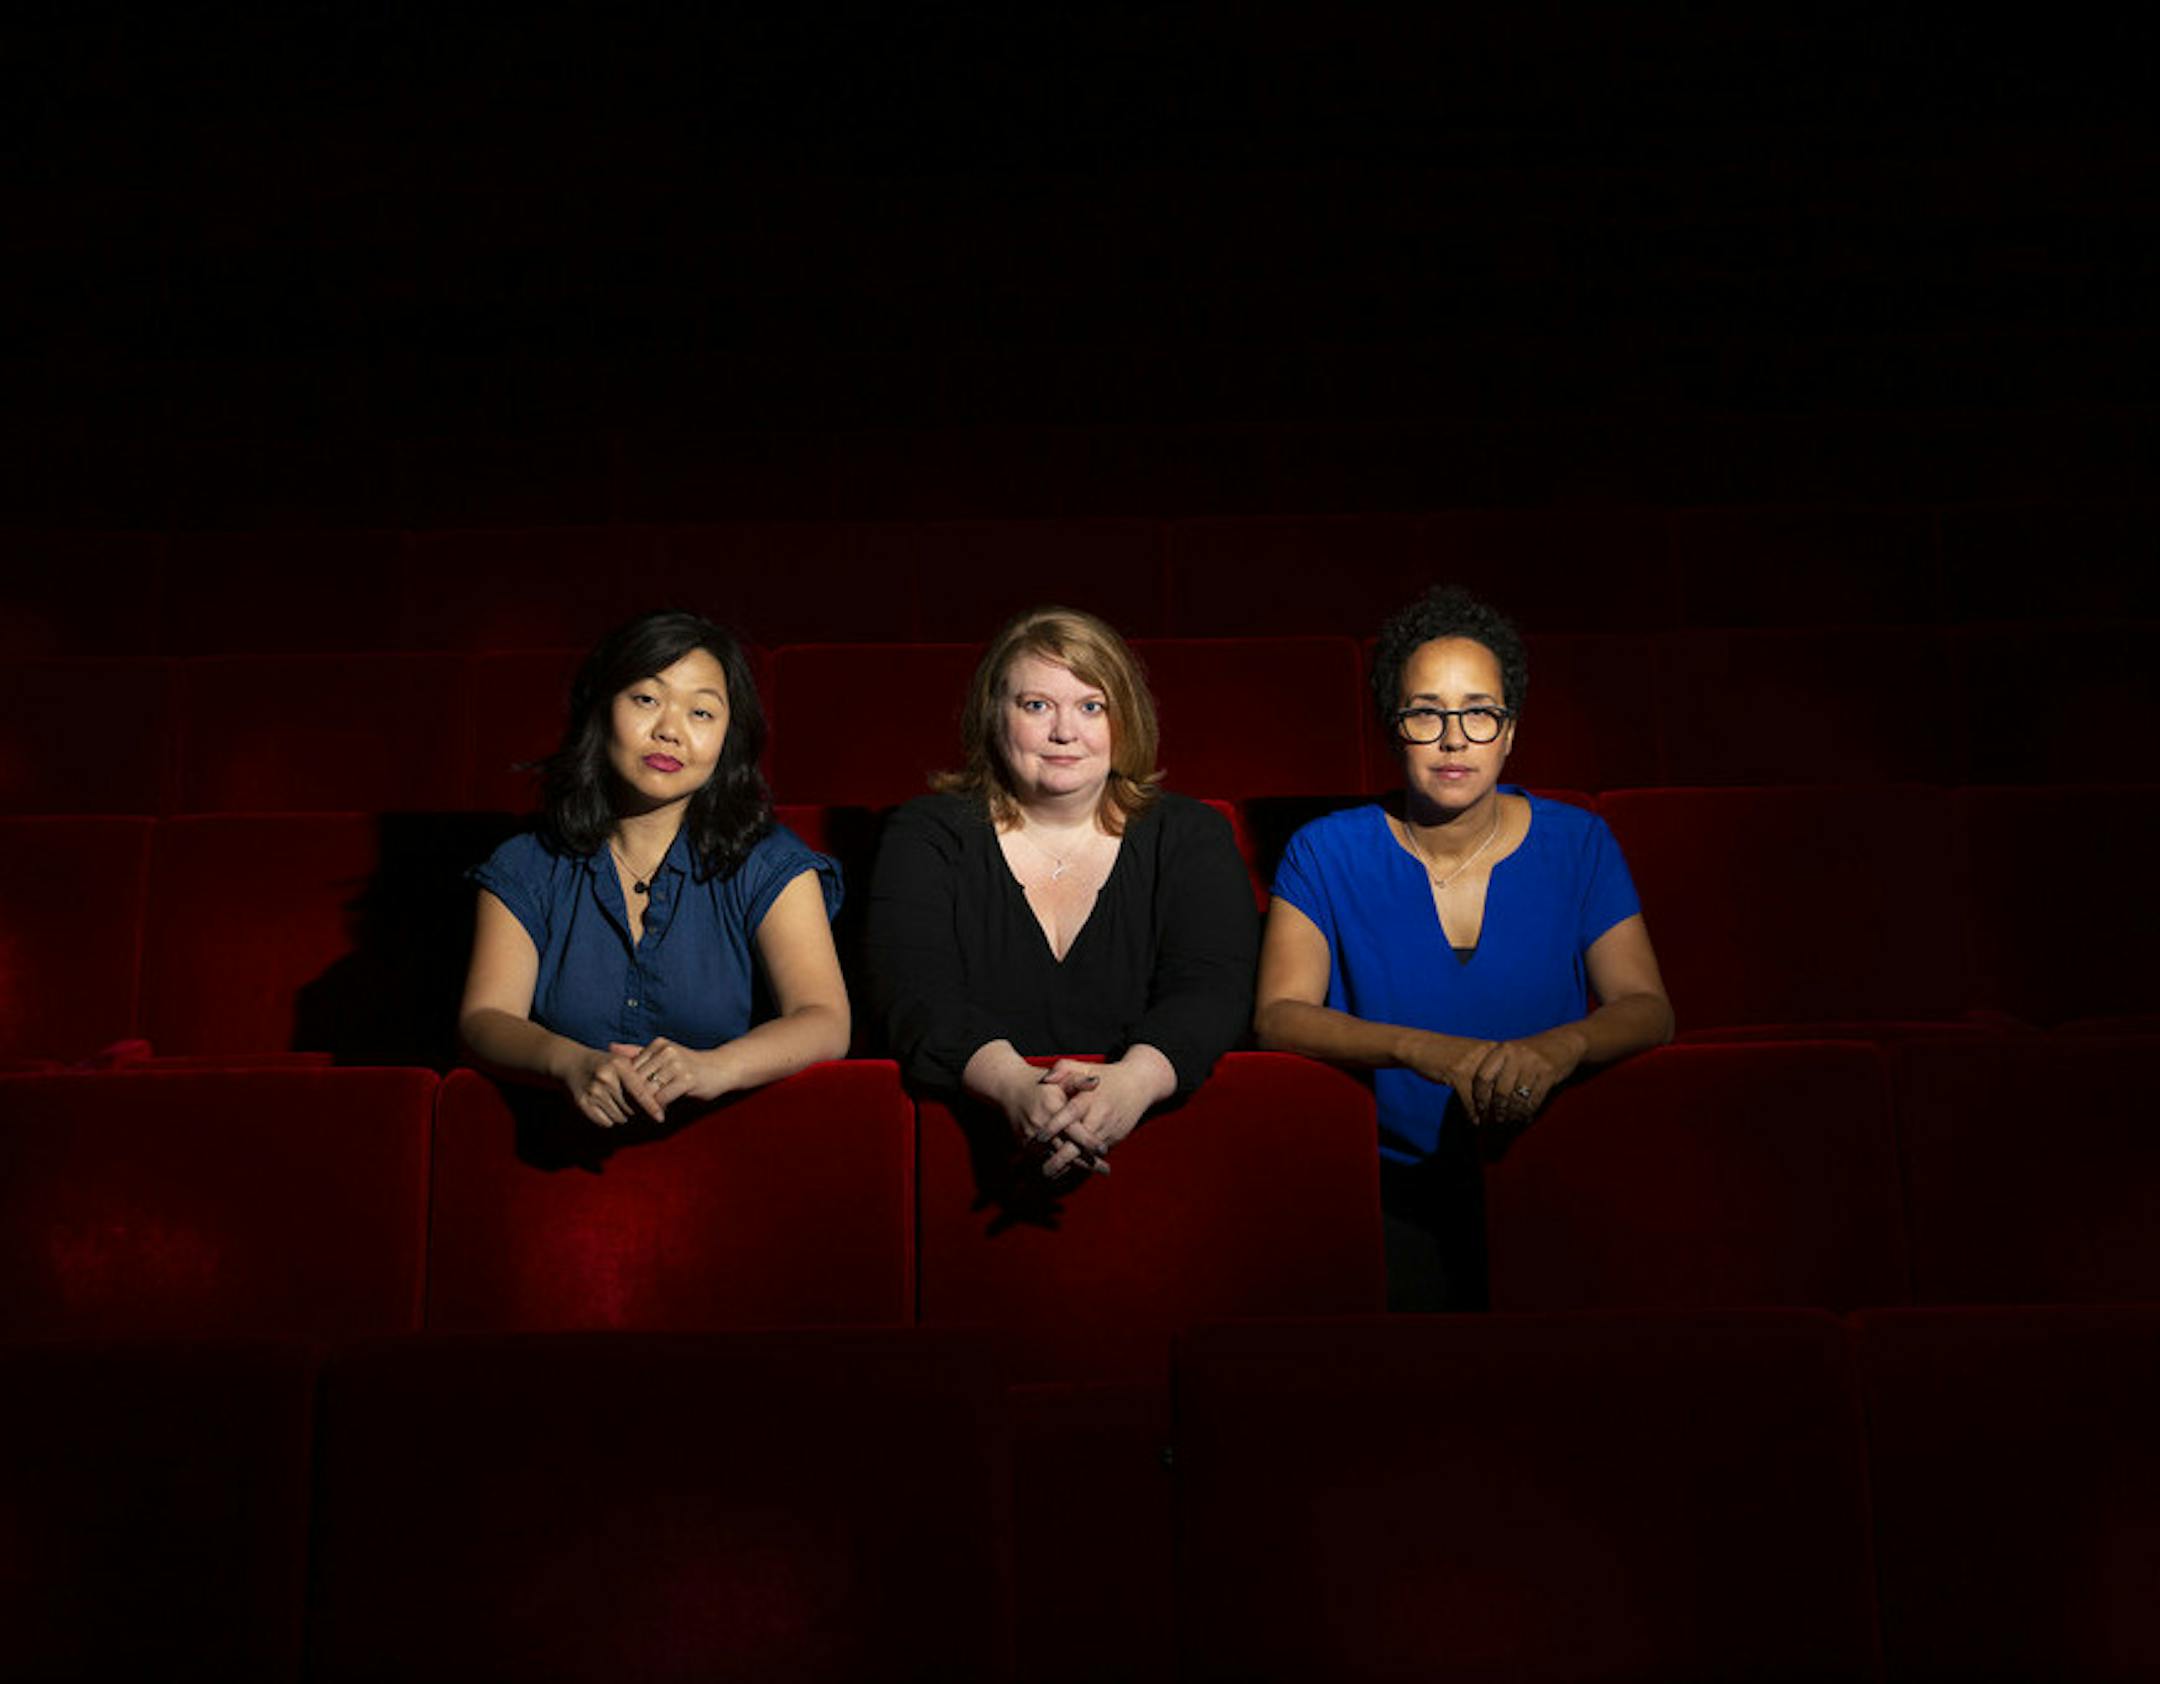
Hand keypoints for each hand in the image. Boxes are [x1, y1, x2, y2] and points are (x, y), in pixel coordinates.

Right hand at [564, 1043, 665, 1127]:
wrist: (572, 1063)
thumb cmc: (605, 1063)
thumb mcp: (622, 1060)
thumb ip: (641, 1073)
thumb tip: (662, 1097)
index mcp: (618, 1065)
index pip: (639, 1091)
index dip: (651, 1106)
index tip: (660, 1118)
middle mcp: (605, 1078)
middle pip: (630, 1108)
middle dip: (637, 1111)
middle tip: (636, 1108)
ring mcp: (593, 1091)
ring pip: (619, 1117)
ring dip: (624, 1116)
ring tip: (620, 1105)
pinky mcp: (582, 1102)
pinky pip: (605, 1122)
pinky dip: (610, 1120)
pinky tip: (607, 1108)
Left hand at [625, 1036, 733, 1110]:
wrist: (722, 1069)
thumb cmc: (689, 1065)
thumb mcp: (663, 1055)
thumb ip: (637, 1052)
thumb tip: (611, 1047)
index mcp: (659, 1044)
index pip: (631, 1068)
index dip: (625, 1085)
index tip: (624, 1098)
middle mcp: (667, 1051)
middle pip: (637, 1079)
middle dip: (632, 1097)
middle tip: (628, 1111)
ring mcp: (677, 1064)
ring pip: (647, 1090)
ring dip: (643, 1105)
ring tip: (641, 1114)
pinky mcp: (687, 1079)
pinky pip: (662, 1098)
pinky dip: (657, 1108)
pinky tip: (659, 1114)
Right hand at [1000, 1061, 1110, 1176]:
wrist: (1009, 1089)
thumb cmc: (1041, 1083)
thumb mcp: (1059, 1078)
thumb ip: (1078, 1080)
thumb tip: (1097, 1081)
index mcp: (1052, 1107)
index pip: (1073, 1129)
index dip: (1089, 1140)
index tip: (1105, 1149)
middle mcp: (1040, 1124)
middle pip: (1066, 1149)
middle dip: (1087, 1161)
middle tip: (1106, 1170)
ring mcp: (1031, 1136)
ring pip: (1055, 1158)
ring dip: (1075, 1167)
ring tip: (1094, 1172)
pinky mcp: (1024, 1145)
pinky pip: (1043, 1161)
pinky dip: (1059, 1168)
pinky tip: (1074, 1171)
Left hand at [1036, 1049, 1176, 1176]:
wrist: (1138, 1084)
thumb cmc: (1106, 1075)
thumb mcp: (1084, 1066)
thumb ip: (1063, 1069)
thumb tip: (1046, 1079)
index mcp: (1090, 1098)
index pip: (1070, 1114)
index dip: (1055, 1126)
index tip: (1038, 1136)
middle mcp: (1100, 1116)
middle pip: (1079, 1142)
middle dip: (1061, 1157)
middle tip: (1042, 1169)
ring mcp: (1109, 1129)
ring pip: (1087, 1153)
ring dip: (1070, 1166)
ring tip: (1050, 1176)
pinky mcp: (1115, 1138)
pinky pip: (1096, 1154)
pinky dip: (1082, 1163)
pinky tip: (1066, 1171)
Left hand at [1465, 1027, 1585, 1126]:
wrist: (1563, 1043)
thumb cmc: (1531, 1055)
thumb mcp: (1511, 1055)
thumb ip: (1496, 1072)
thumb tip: (1479, 1102)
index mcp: (1501, 1050)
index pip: (1482, 1077)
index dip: (1479, 1098)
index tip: (1479, 1111)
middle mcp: (1515, 1054)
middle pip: (1500, 1091)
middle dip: (1497, 1110)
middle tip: (1496, 1121)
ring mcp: (1533, 1063)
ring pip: (1517, 1098)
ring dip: (1512, 1114)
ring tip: (1509, 1121)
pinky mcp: (1549, 1072)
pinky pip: (1534, 1099)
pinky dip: (1528, 1112)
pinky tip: (1525, 1118)